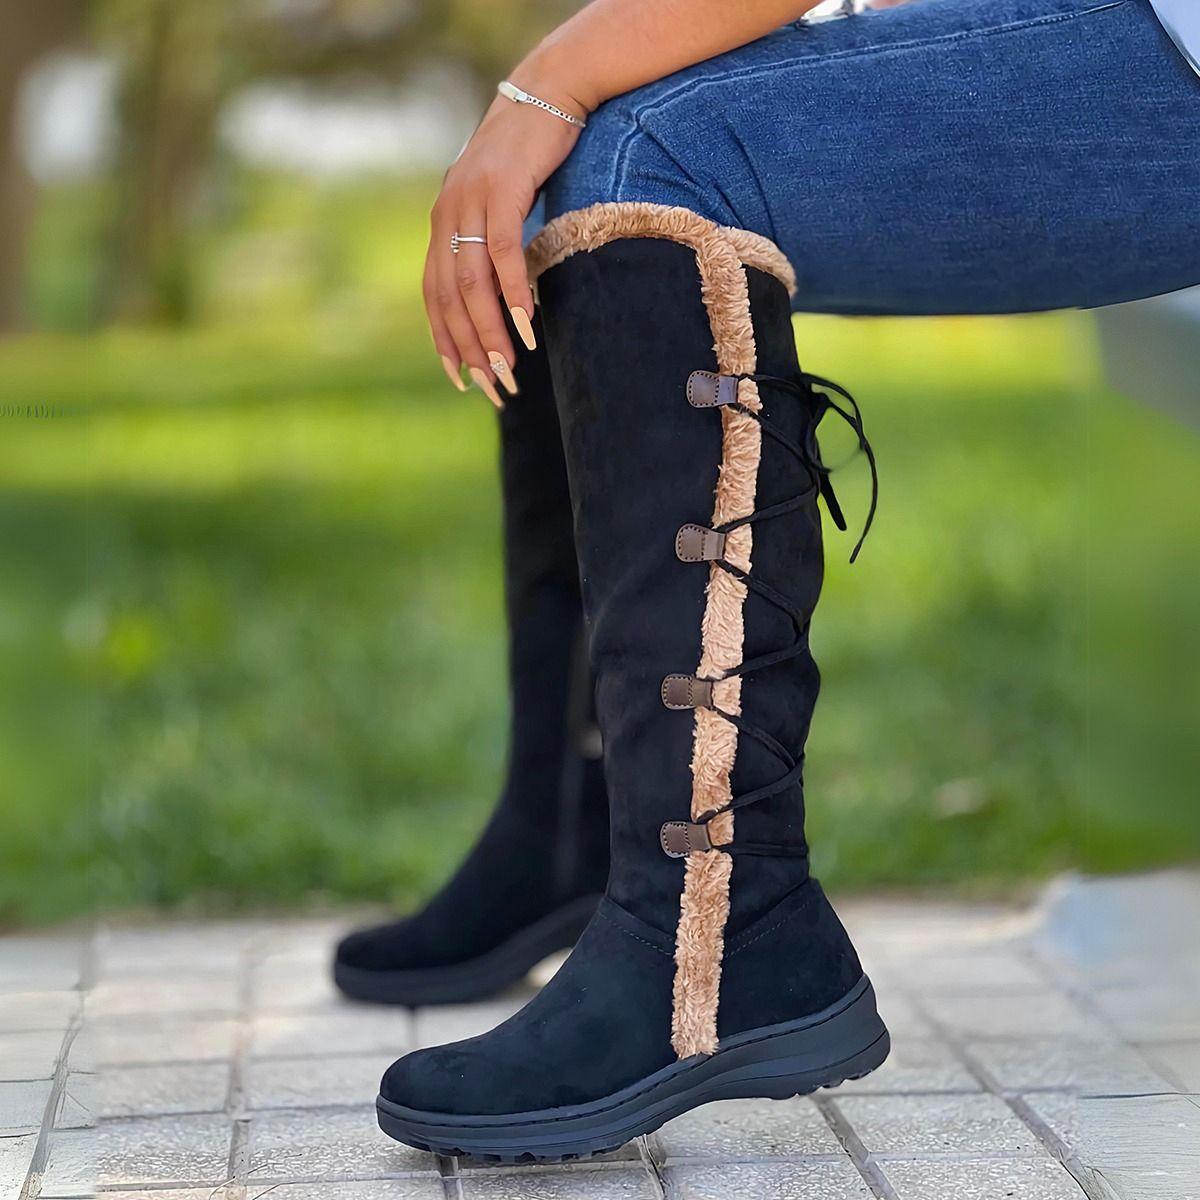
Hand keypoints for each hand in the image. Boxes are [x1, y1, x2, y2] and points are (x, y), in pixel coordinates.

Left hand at [425, 83, 585, 405]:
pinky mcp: (502, 191)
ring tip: (510, 369)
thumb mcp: (500, 204)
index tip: (463, 381)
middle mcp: (447, 214)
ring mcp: (471, 202)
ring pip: (473, 283)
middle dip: (471, 349)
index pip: (434, 296)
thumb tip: (502, 297)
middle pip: (451, 298)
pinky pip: (502, 252)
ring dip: (490, 331)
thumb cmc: (530, 156)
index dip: (446, 341)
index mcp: (443, 223)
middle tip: (495, 387)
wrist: (547, 93)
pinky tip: (526, 325)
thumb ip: (489, 244)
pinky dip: (512, 293)